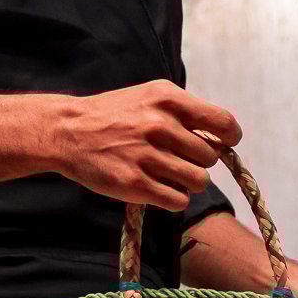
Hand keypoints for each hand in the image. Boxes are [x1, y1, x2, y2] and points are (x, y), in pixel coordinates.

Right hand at [50, 80, 241, 211]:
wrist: (68, 131)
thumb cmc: (116, 114)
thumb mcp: (151, 96)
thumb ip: (188, 111)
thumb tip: (224, 138)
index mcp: (168, 99)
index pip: (224, 123)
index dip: (229, 137)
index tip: (223, 143)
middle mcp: (160, 125)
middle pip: (210, 157)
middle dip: (198, 161)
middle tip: (176, 157)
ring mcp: (147, 156)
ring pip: (198, 181)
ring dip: (187, 181)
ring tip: (167, 173)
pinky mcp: (134, 184)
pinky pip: (178, 200)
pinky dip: (173, 197)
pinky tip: (157, 187)